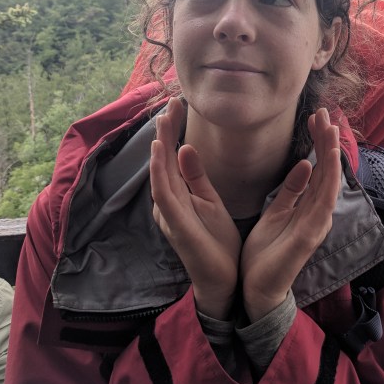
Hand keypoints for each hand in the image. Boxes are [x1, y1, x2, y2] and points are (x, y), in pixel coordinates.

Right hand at [150, 97, 240, 319]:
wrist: (223, 279)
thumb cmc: (216, 242)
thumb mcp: (209, 201)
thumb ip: (196, 176)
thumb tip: (185, 147)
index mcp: (177, 196)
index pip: (172, 158)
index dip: (172, 131)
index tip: (178, 106)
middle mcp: (168, 203)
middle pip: (163, 161)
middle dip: (164, 132)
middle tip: (169, 104)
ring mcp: (169, 214)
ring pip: (159, 174)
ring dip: (159, 147)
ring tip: (161, 121)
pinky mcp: (175, 225)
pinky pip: (164, 195)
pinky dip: (160, 172)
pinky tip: (161, 152)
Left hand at [240, 108, 341, 321]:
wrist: (257, 289)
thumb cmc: (265, 253)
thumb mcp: (276, 213)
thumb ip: (291, 191)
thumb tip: (304, 164)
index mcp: (309, 207)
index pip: (319, 168)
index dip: (319, 142)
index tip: (315, 118)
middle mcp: (319, 213)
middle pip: (328, 170)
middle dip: (327, 140)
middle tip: (326, 113)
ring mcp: (317, 224)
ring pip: (329, 182)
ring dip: (331, 154)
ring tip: (330, 128)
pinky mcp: (310, 235)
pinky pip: (322, 202)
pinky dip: (327, 180)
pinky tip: (327, 160)